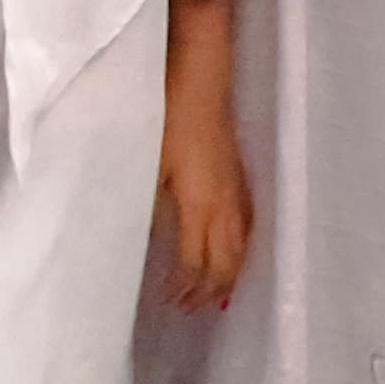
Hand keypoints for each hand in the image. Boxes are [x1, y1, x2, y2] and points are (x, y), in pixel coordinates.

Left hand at [157, 0, 252, 310]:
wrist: (200, 74)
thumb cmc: (165, 116)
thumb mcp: (145, 165)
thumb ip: (143, 207)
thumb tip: (136, 241)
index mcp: (199, 206)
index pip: (196, 263)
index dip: (184, 288)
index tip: (167, 302)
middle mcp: (224, 204)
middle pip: (226, 263)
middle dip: (211, 291)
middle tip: (192, 310)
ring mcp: (236, 188)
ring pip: (242, 246)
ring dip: (230, 275)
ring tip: (217, 296)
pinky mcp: (239, 173)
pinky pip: (249, 226)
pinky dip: (243, 248)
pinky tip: (235, 251)